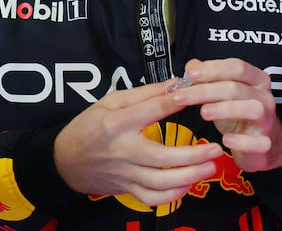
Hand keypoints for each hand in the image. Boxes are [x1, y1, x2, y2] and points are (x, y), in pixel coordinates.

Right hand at [54, 79, 226, 206]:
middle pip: (162, 156)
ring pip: (160, 182)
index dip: (175, 102)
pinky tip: (189, 185)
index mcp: (116, 123)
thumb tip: (176, 83)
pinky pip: (153, 198)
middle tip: (216, 148)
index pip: (151, 111)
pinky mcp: (127, 189)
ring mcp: (125, 173)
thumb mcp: (110, 102)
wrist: (66, 160)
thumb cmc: (89, 126)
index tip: (197, 95)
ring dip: (189, 177)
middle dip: (193, 154)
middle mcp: (122, 151)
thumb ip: (144, 94)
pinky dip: (173, 195)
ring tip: (210, 168)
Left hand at [170, 58, 281, 172]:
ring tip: (203, 113)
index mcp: (256, 79)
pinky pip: (258, 141)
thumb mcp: (223, 93)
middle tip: (181, 96)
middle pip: (236, 88)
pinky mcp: (266, 143)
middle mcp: (264, 97)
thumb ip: (208, 78)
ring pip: (252, 109)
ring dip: (225, 109)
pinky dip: (242, 141)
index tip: (191, 74)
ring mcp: (267, 120)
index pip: (237, 67)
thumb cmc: (239, 114)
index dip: (213, 69)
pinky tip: (225, 140)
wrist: (260, 144)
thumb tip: (191, 66)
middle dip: (206, 91)